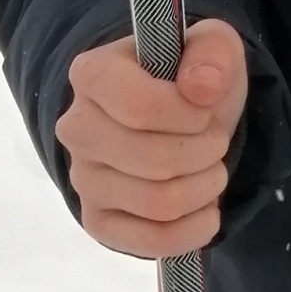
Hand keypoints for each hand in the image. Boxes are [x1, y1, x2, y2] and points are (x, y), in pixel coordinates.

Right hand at [55, 18, 248, 255]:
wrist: (182, 119)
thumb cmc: (190, 79)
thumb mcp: (212, 48)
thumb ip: (212, 53)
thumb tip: (202, 88)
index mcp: (91, 74)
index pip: (140, 108)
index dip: (190, 115)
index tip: (205, 110)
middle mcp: (76, 128)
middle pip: (155, 161)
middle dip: (207, 152)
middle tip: (215, 141)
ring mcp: (83, 179)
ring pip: (161, 203)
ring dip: (207, 187)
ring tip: (210, 169)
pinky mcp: (98, 222)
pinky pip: (153, 243)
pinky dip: (196, 229)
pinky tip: (205, 208)